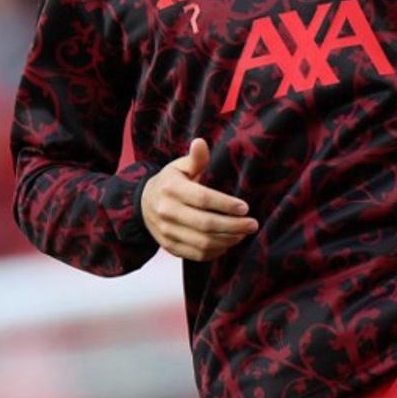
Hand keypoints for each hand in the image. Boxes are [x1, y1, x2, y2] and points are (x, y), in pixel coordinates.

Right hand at [141, 139, 257, 260]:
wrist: (144, 203)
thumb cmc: (170, 181)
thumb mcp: (180, 166)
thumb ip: (195, 158)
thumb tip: (201, 142)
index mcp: (171, 188)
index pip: (203, 199)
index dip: (226, 204)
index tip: (245, 207)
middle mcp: (167, 212)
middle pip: (206, 224)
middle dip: (234, 226)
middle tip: (252, 225)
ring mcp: (167, 232)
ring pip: (203, 243)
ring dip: (228, 240)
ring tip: (243, 233)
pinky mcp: (169, 246)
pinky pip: (196, 255)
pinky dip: (216, 252)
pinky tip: (228, 242)